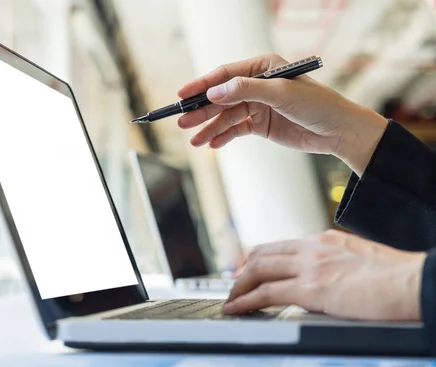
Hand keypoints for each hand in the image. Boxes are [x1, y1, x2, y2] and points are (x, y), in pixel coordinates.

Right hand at [177, 54, 387, 175]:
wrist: (338, 132)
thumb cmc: (316, 105)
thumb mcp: (281, 94)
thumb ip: (246, 90)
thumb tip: (214, 92)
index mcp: (262, 68)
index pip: (225, 75)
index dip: (202, 85)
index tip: (182, 95)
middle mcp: (257, 85)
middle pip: (221, 98)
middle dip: (201, 111)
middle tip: (182, 123)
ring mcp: (258, 106)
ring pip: (226, 116)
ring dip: (209, 128)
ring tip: (194, 141)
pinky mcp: (260, 125)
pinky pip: (236, 130)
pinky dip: (224, 136)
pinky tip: (212, 144)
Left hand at [224, 230, 425, 320]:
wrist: (414, 282)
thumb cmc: (398, 276)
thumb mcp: (361, 259)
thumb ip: (338, 264)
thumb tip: (328, 280)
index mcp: (327, 240)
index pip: (283, 246)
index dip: (261, 257)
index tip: (251, 267)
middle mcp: (313, 247)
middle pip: (264, 253)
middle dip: (244, 269)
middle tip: (234, 283)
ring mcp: (310, 266)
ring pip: (259, 270)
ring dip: (239, 285)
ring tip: (230, 298)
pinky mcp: (310, 288)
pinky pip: (266, 293)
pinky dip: (245, 300)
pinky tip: (236, 308)